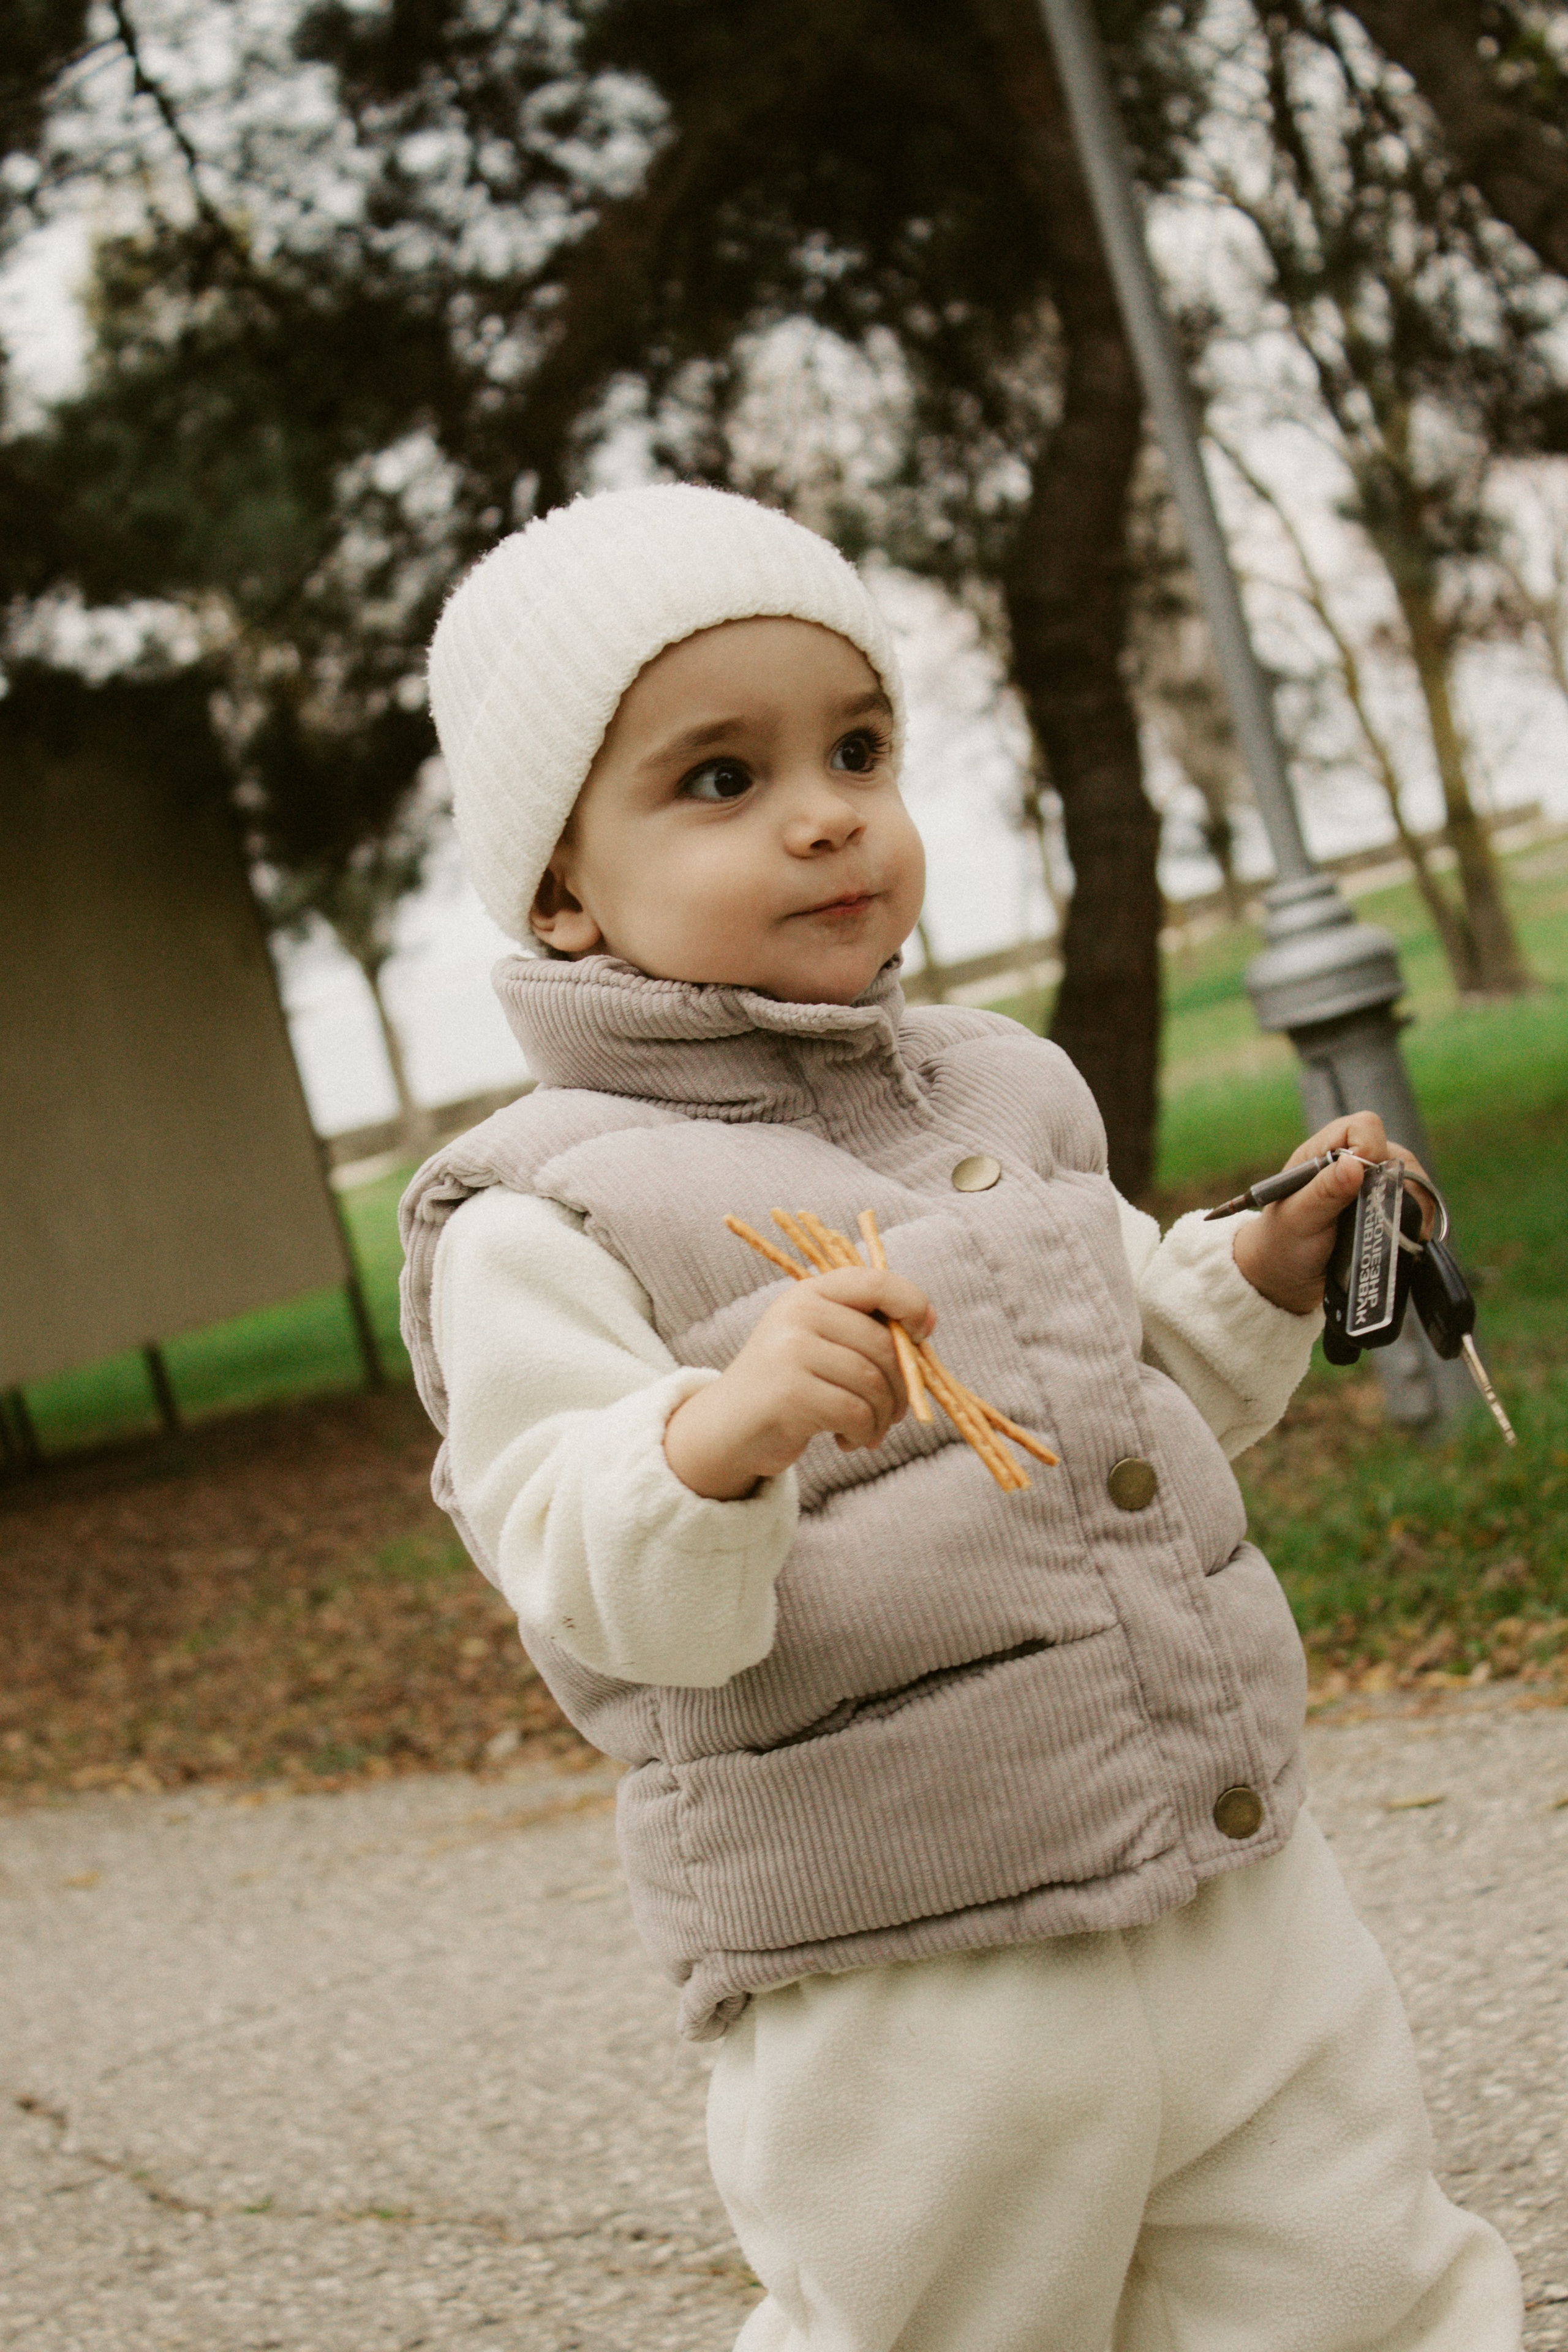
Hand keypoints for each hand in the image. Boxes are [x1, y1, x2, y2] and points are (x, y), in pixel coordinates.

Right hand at [663, 1267, 935, 1500]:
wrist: (729, 1427)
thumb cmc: (791, 1384)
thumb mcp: (823, 1342)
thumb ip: (866, 1327)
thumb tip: (927, 1323)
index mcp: (811, 1293)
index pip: (876, 1281)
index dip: (912, 1304)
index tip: (922, 1334)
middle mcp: (798, 1313)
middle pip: (882, 1345)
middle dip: (902, 1386)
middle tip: (894, 1413)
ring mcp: (790, 1351)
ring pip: (873, 1382)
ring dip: (882, 1417)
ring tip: (868, 1431)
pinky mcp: (789, 1393)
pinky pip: (855, 1412)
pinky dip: (863, 1433)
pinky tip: (847, 1440)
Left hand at [1231, 1111, 1435, 1316]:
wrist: (1286, 1280)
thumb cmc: (1281, 1243)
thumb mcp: (1297, 1219)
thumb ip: (1324, 1192)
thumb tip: (1354, 1163)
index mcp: (1322, 1153)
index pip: (1363, 1127)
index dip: (1371, 1148)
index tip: (1364, 1181)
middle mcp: (1351, 1164)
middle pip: (1396, 1154)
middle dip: (1399, 1183)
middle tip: (1388, 1216)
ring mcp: (1372, 1186)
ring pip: (1413, 1180)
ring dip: (1412, 1205)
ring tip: (1401, 1233)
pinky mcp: (1386, 1210)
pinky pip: (1416, 1205)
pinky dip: (1417, 1220)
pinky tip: (1407, 1239)